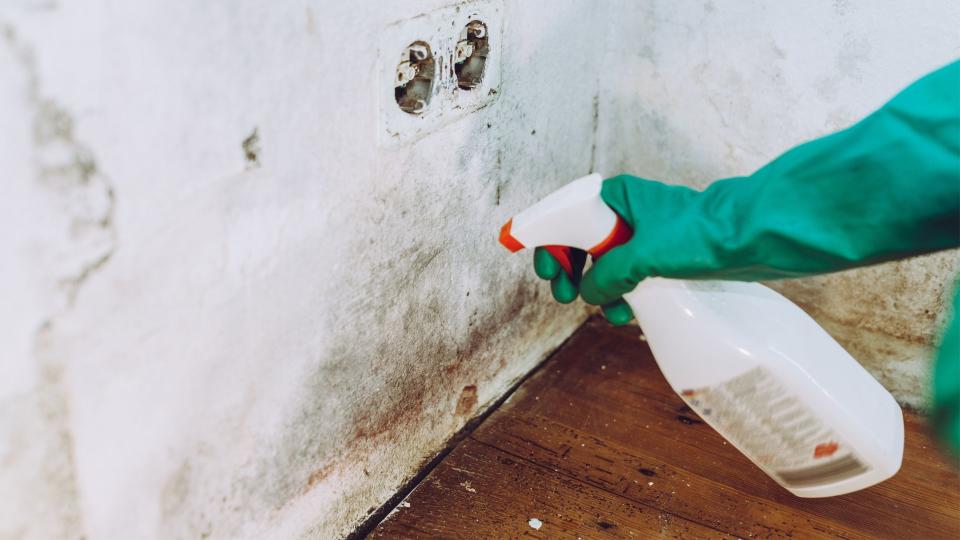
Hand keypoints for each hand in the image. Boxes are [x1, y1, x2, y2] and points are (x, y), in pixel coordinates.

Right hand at [532, 174, 700, 324]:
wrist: (752, 237)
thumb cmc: (703, 232)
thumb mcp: (643, 254)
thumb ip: (608, 274)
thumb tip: (589, 292)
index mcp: (616, 197)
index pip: (567, 216)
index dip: (551, 244)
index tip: (546, 271)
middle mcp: (625, 213)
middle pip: (580, 243)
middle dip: (572, 272)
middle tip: (565, 294)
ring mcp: (642, 236)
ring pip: (604, 265)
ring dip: (599, 290)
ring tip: (607, 312)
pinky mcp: (660, 256)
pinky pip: (628, 277)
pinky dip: (623, 295)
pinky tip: (626, 312)